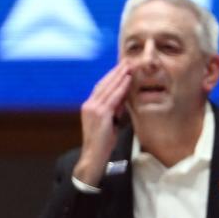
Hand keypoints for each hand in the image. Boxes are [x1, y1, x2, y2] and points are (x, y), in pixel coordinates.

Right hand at [74, 64, 131, 186]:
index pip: (101, 87)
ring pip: (108, 88)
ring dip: (120, 75)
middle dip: (116, 71)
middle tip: (127, 61)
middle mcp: (89, 105)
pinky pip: (113, 97)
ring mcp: (93, 109)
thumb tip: (124, 99)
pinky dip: (121, 87)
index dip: (111, 76)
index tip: (121, 67)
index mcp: (89, 106)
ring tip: (129, 66)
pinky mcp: (100, 115)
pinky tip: (128, 79)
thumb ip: (114, 110)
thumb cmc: (103, 143)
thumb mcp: (109, 123)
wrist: (93, 157)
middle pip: (103, 83)